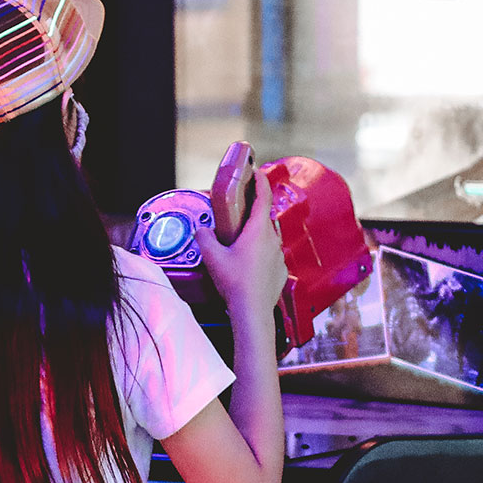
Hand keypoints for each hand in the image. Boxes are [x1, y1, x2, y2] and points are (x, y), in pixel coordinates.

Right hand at [199, 163, 286, 325]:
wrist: (253, 310)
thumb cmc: (234, 281)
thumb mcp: (212, 257)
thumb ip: (204, 238)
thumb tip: (202, 230)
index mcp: (257, 230)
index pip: (263, 197)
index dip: (260, 182)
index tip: (256, 172)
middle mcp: (272, 239)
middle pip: (264, 218)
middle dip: (252, 213)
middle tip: (238, 213)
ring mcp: (278, 255)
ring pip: (267, 238)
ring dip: (255, 236)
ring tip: (239, 244)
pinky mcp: (281, 269)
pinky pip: (269, 256)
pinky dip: (259, 255)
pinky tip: (247, 266)